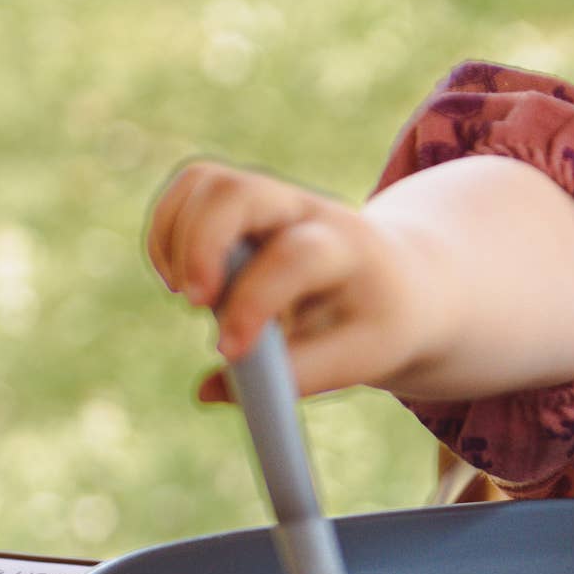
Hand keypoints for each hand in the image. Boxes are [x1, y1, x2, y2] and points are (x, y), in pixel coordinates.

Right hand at [142, 159, 419, 402]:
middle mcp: (308, 210)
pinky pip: (190, 189)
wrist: (406, 276)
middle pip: (239, 193)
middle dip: (200, 247)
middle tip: (197, 305)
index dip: (254, 301)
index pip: (295, 256)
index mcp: (350, 249)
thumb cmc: (381, 320)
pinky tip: (182, 280)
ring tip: (192, 296)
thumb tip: (208, 390)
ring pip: (205, 182)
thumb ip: (292, 376)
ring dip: (176, 240)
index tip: (229, 350)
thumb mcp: (362, 357)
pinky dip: (167, 232)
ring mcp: (273, 197)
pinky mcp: (244, 199)